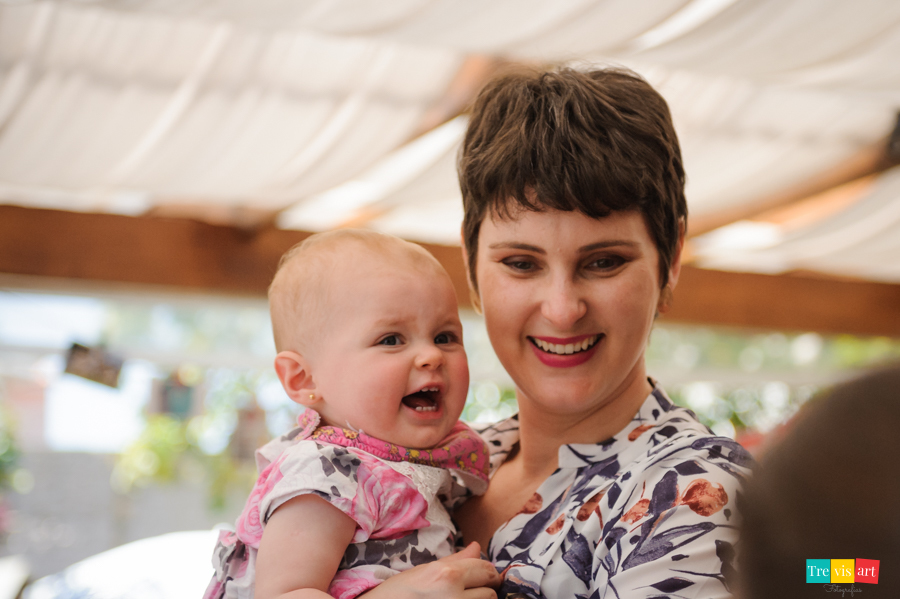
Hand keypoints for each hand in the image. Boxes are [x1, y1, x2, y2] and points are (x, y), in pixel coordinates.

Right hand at [362, 542, 499, 598]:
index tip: (485, 576)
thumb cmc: (397, 593)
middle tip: (472, 589)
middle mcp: (454, 596)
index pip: (486, 570)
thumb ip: (456, 560)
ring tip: (460, 597)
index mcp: (447, 575)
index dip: (488, 572)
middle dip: (485, 589)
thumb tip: (478, 548)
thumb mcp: (425, 571)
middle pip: (490, 592)